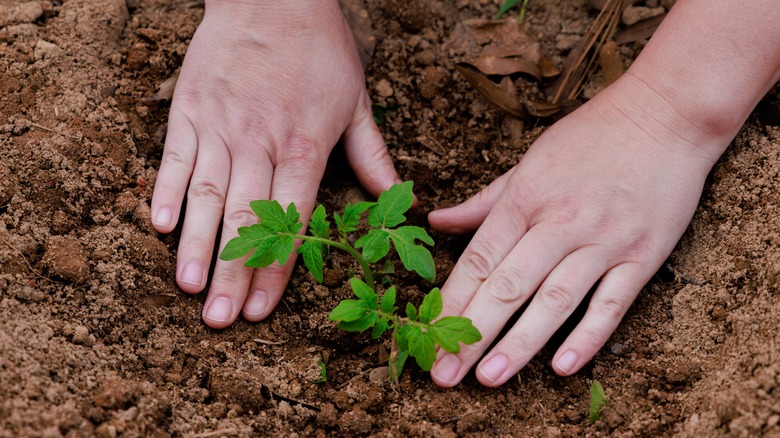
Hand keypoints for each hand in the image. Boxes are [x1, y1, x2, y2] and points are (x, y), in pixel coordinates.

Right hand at [151, 0, 398, 327]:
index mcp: (304, 145)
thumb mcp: (357, 100)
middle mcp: (259, 141)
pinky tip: (161, 227)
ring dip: (196, 245)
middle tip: (219, 320)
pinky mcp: (190, 108)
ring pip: (206, 194)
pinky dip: (167, 191)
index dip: (276, 268)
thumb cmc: (320, 49)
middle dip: (231, 273)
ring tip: (189, 288)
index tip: (262, 309)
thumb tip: (399, 199)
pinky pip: (175, 157)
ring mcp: (220, 125)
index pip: (290, 219)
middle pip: (244, 218)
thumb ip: (373, 155)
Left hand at [427, 73, 729, 386]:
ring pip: (555, 300)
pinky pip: (612, 303)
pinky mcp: (643, 255)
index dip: (451, 302)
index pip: (479, 260)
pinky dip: (588, 337)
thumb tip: (435, 221)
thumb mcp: (528, 162)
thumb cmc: (590, 137)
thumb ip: (483, 201)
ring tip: (489, 377)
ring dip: (520, 342)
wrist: (666, 114)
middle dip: (472, 334)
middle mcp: (560, 222)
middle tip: (444, 375)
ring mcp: (603, 241)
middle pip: (508, 286)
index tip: (426, 336)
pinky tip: (562, 367)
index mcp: (525, 198)